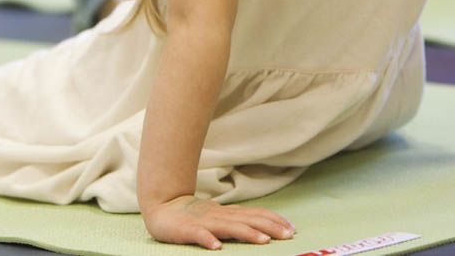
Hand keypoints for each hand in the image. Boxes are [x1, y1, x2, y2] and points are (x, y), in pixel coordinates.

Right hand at [143, 195, 294, 249]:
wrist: (162, 206)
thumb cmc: (194, 216)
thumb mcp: (219, 217)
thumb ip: (237, 220)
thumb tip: (262, 226)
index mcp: (228, 213)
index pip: (255, 214)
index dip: (274, 220)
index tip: (292, 228)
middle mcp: (220, 216)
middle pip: (248, 219)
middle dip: (269, 227)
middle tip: (288, 235)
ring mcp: (204, 222)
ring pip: (228, 227)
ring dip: (247, 233)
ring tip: (263, 241)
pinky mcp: (186, 230)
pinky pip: (198, 235)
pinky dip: (207, 240)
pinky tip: (217, 248)